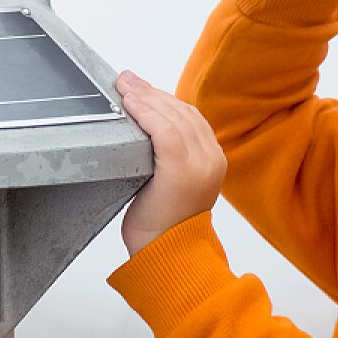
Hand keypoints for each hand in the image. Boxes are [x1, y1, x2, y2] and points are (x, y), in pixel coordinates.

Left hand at [116, 70, 226, 256]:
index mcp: (212, 161)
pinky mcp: (182, 170)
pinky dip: (146, 112)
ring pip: (172, 117)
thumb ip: (168, 159)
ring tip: (124, 85)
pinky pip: (164, 131)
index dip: (164, 99)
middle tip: (127, 80)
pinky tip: (130, 103)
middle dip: (151, 92)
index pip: (189, 118)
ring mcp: (200, 164)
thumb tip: (143, 131)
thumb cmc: (164, 227)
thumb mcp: (171, 184)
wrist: (169, 257)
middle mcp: (211, 159)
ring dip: (145, 97)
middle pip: (181, 112)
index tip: (141, 88)